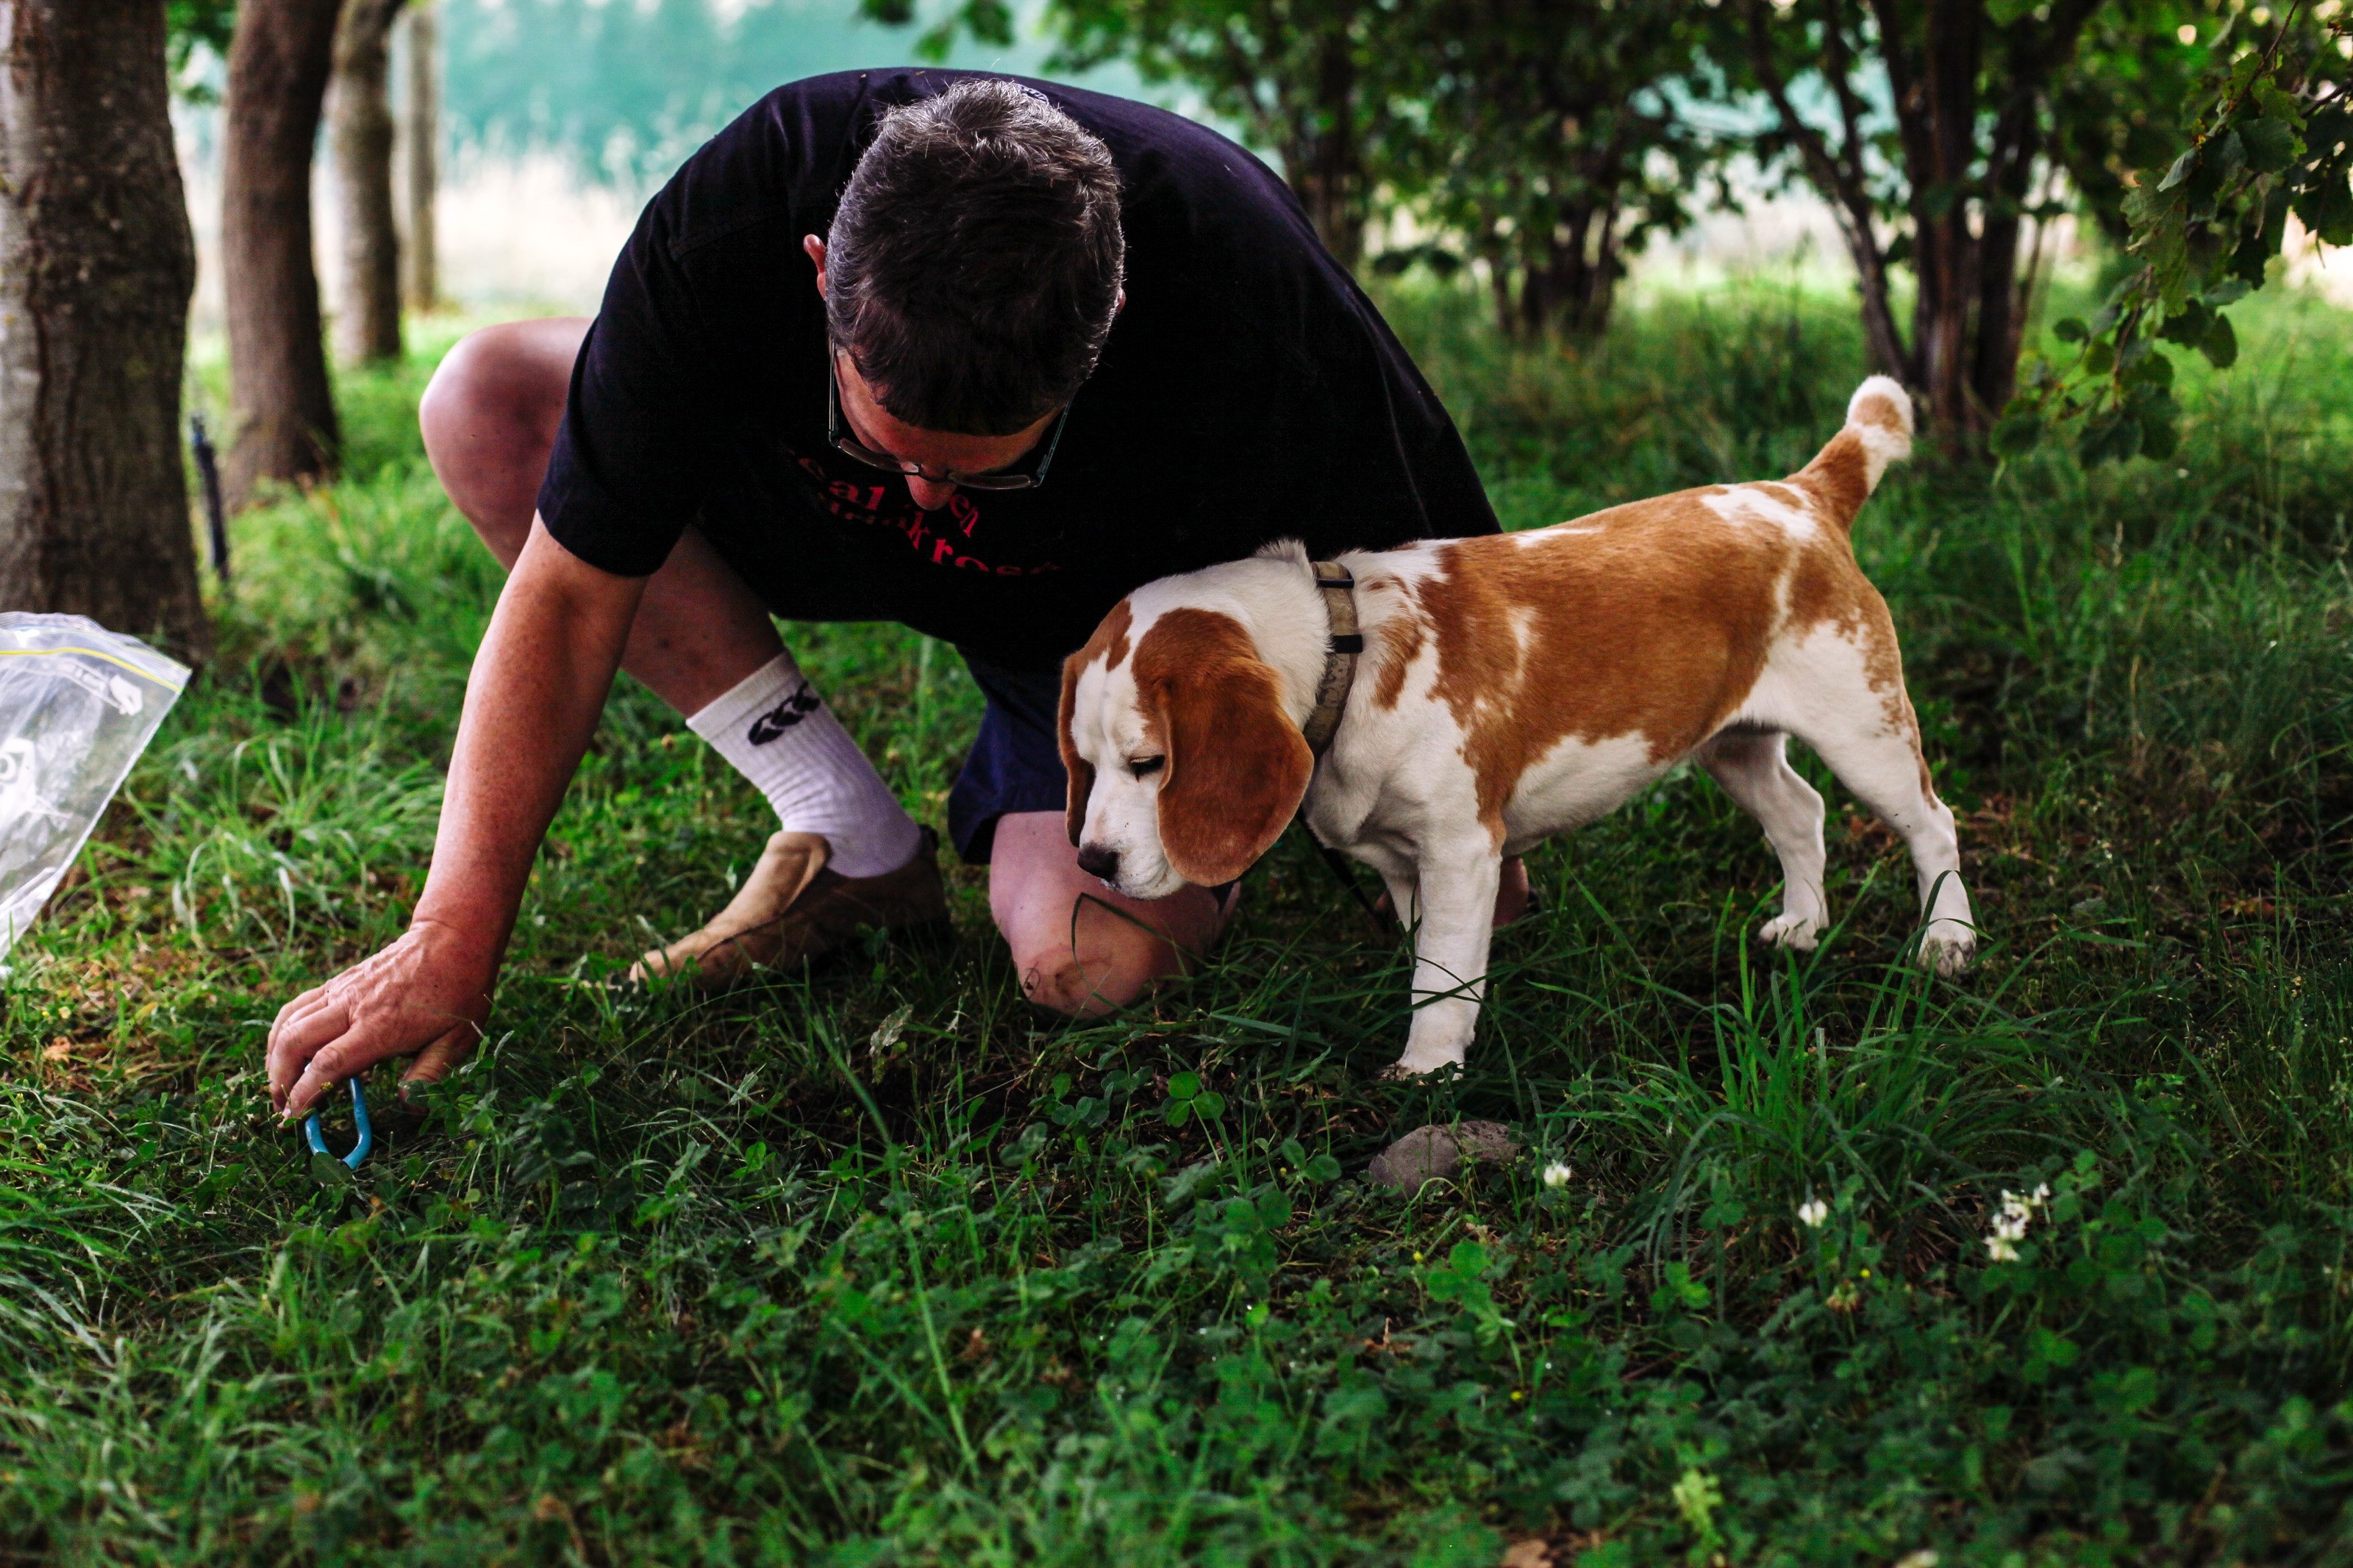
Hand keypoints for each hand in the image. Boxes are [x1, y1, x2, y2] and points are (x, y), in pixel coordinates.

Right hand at [267, 919, 497, 1120]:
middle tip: (282, 1108)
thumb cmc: (459, 990)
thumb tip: (407, 1108)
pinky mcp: (338, 982)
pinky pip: (297, 1006)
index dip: (305, 1093)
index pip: (328, 1064)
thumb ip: (429, 1077)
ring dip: (274, 1057)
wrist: (451, 938)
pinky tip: (282, 1050)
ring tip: (279, 1086)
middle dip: (279, 1080)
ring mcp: (341, 990)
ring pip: (289, 1023)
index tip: (294, 1118)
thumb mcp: (458, 1039)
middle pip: (295, 1042)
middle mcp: (353, 1006)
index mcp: (381, 1026)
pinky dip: (281, 1031)